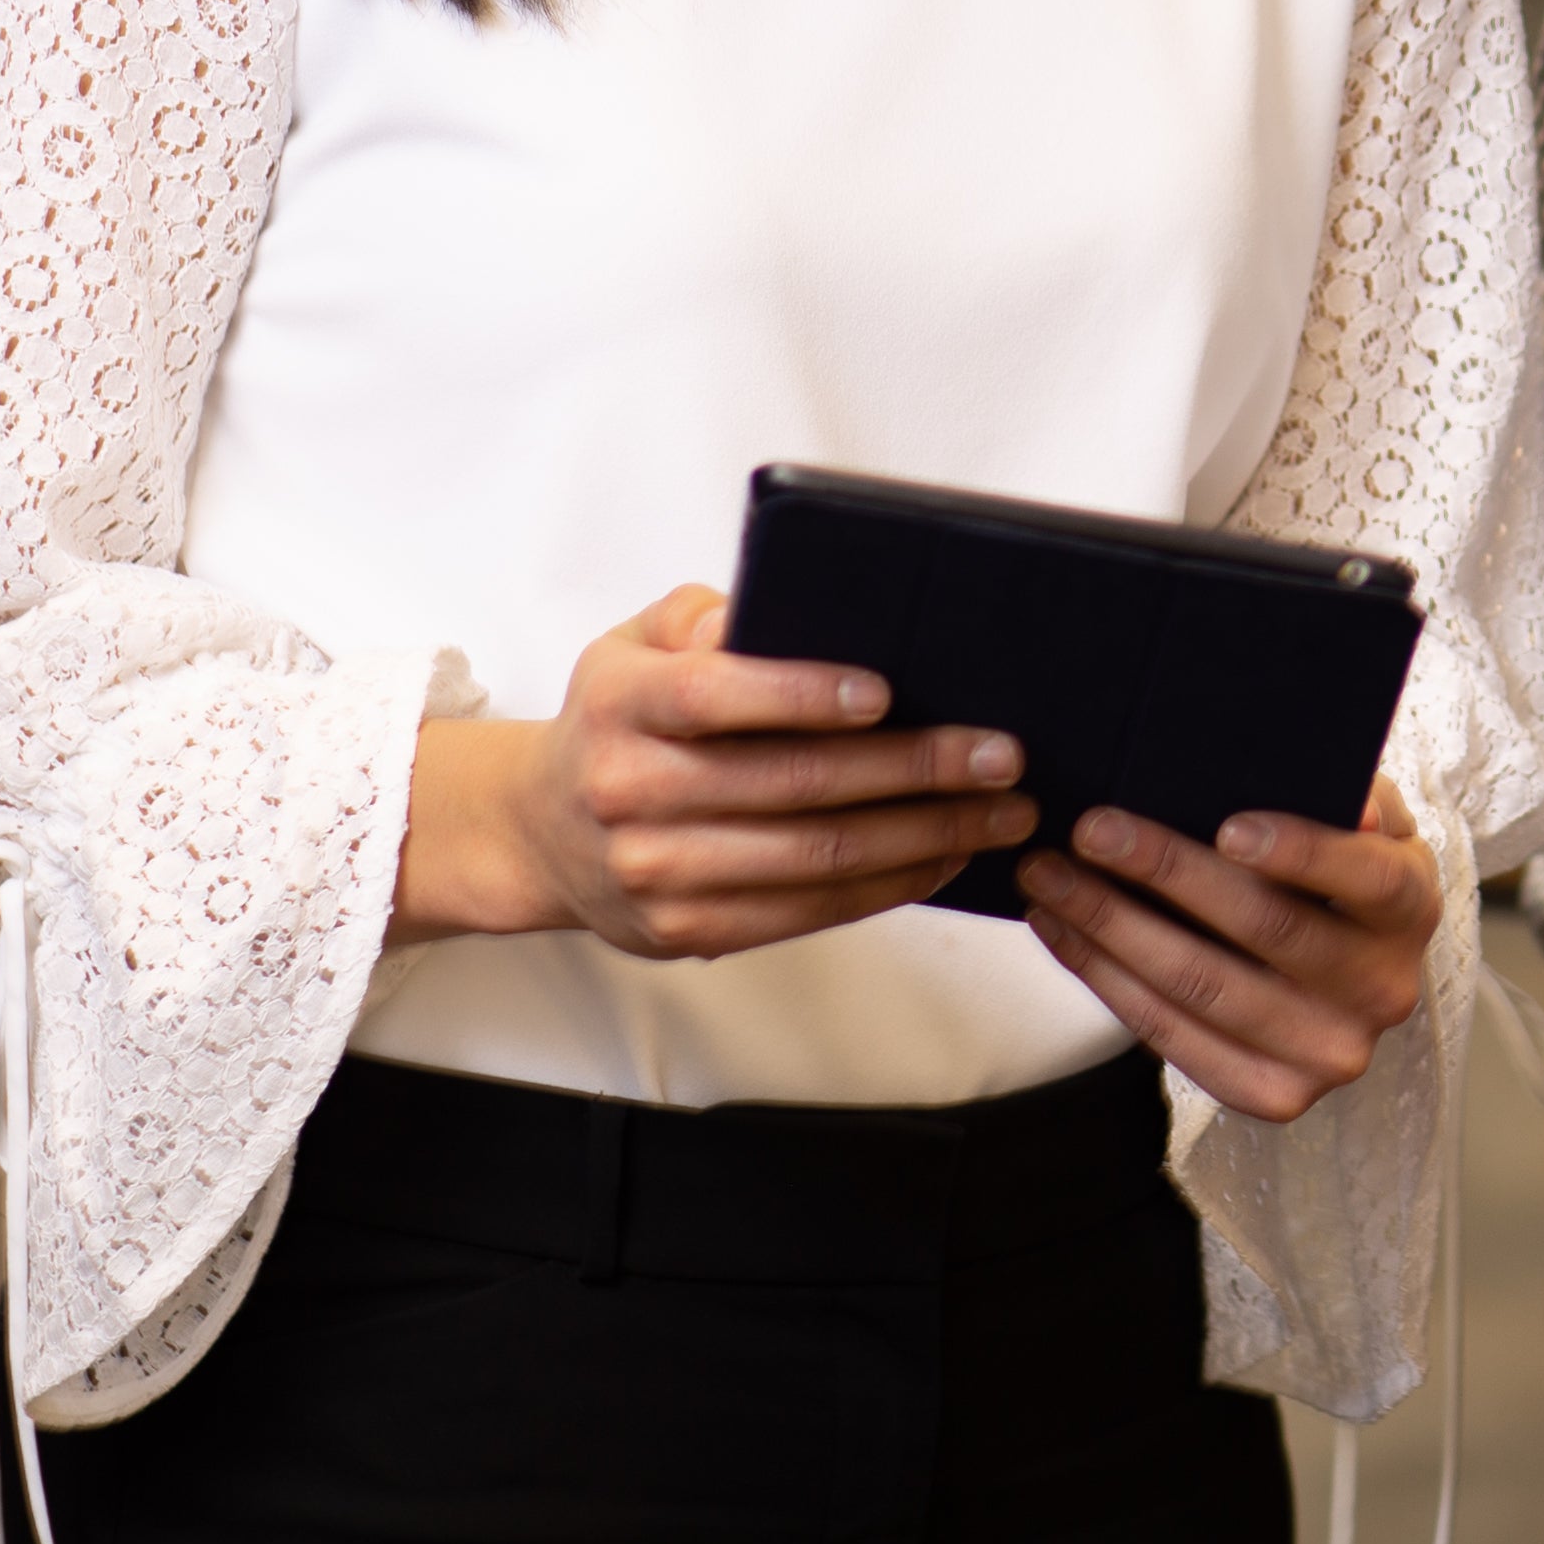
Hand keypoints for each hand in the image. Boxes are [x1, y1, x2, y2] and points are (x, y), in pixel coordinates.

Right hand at [395, 585, 1035, 959]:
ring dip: (924, 837)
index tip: (887, 690)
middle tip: (999, 754)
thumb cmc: (620, 715)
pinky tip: (946, 856)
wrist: (541, 830)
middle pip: (790, 786)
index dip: (801, 694)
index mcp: (620, 704)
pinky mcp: (684, 932)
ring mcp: (656, 873)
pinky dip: (889, 886)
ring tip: (1002, 812)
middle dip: (912, 771)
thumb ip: (704, 617)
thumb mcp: (636, 642)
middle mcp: (629, 792)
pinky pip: (806, 913)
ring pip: (813, 860)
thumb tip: (773, 610)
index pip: (713, 697)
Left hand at [1013, 780, 1432, 1121]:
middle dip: (1165, 873)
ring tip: (1050, 877)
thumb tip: (1349, 802)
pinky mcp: (1274, 1097)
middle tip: (1091, 829)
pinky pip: (1173, 1038)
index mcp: (1411, 909)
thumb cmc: (1341, 872)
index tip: (1226, 826)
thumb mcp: (1365, 825)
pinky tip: (1064, 932)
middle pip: (1265, 929)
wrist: (1350, 974)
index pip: (1364, 877)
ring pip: (1203, 987)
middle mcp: (1381, 991)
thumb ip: (1350, 796)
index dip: (1300, 852)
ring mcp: (1329, 1055)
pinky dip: (1108, 980)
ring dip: (1112, 927)